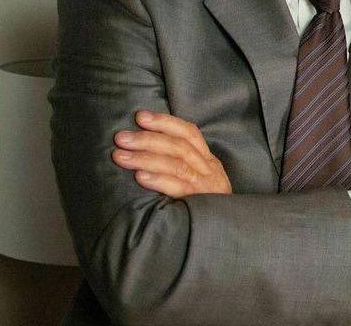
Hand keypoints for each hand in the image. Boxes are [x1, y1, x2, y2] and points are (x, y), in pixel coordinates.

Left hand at [112, 110, 231, 197]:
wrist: (229, 233)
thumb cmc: (204, 207)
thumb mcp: (200, 181)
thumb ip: (181, 167)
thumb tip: (144, 150)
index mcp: (208, 161)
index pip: (189, 133)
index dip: (165, 123)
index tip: (141, 117)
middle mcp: (209, 170)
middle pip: (179, 147)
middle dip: (148, 139)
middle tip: (121, 138)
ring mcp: (206, 186)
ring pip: (177, 165)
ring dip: (146, 158)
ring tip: (121, 156)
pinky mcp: (201, 203)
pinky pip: (180, 188)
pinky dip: (159, 181)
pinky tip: (140, 177)